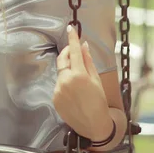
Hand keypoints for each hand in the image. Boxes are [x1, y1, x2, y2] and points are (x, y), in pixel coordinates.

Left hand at [53, 25, 110, 139]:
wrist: (94, 124)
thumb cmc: (99, 101)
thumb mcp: (96, 79)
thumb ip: (88, 61)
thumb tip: (83, 45)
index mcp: (79, 75)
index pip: (73, 51)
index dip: (72, 38)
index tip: (70, 28)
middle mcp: (66, 81)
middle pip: (62, 59)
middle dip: (66, 52)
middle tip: (72, 50)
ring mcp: (58, 90)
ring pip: (61, 73)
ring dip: (68, 71)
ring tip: (79, 81)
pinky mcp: (54, 98)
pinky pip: (58, 84)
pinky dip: (65, 83)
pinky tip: (74, 92)